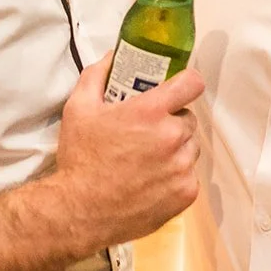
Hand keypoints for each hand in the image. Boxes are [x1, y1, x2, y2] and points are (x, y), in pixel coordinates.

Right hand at [47, 52, 203, 254]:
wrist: (80, 212)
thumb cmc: (80, 159)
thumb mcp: (79, 109)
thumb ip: (96, 76)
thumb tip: (111, 58)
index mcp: (151, 112)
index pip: (192, 84)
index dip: (186, 83)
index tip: (177, 90)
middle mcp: (172, 137)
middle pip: (189, 119)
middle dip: (172, 121)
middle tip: (150, 132)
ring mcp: (182, 167)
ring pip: (190, 148)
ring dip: (176, 149)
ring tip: (150, 159)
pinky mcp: (185, 193)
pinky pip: (189, 176)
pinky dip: (175, 176)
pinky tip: (152, 181)